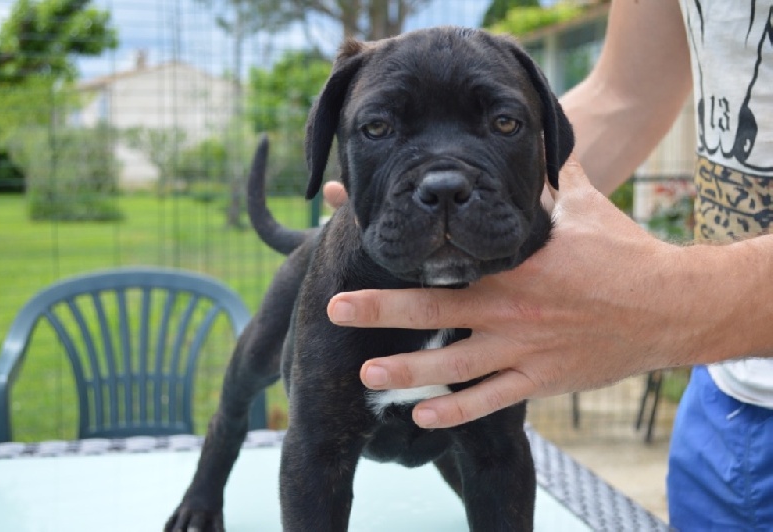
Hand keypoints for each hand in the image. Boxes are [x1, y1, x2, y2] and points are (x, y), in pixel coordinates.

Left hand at [327, 157, 700, 427]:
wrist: (669, 305)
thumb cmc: (622, 253)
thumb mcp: (584, 205)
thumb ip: (548, 176)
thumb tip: (533, 134)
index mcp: (515, 262)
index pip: (448, 251)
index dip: (405, 242)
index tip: (362, 227)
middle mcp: (511, 307)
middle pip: (435, 308)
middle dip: (381, 308)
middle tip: (336, 309)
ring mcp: (524, 348)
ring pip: (455, 364)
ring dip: (408, 370)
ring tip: (368, 375)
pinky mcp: (540, 379)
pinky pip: (492, 399)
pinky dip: (457, 410)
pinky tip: (422, 414)